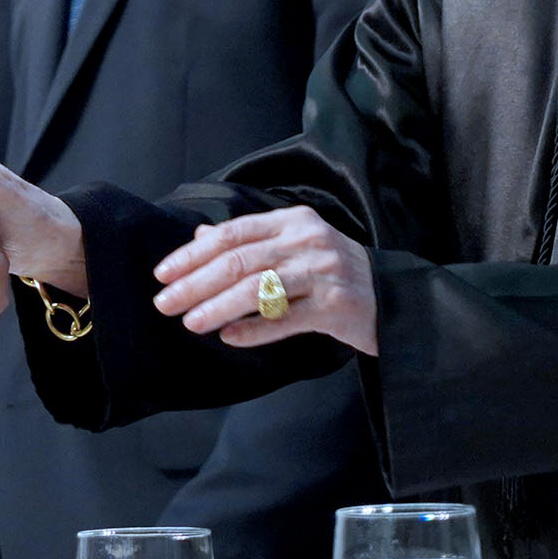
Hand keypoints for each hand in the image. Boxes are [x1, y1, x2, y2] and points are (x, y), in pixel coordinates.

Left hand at [152, 206, 378, 355]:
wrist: (395, 297)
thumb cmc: (332, 271)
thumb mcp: (294, 245)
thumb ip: (249, 240)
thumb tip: (198, 237)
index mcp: (292, 220)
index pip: (231, 233)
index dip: (192, 254)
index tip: (162, 274)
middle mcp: (307, 241)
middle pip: (239, 261)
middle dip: (195, 283)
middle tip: (164, 303)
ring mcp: (324, 272)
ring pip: (258, 290)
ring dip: (218, 307)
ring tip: (190, 322)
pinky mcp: (337, 306)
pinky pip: (286, 319)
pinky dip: (254, 330)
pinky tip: (229, 338)